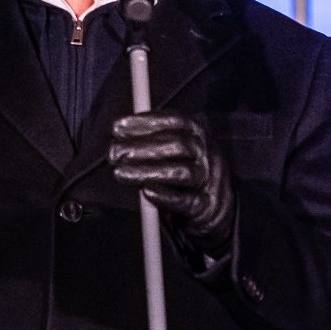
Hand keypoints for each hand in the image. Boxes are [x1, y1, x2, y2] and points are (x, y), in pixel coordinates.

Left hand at [107, 112, 235, 254]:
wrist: (216, 208)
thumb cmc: (187, 172)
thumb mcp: (177, 150)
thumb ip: (154, 139)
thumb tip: (121, 132)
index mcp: (198, 134)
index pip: (175, 121)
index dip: (145, 122)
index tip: (118, 128)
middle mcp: (206, 154)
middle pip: (178, 145)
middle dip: (141, 147)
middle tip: (114, 153)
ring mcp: (208, 180)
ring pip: (181, 173)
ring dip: (147, 172)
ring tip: (121, 173)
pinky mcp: (204, 206)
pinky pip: (185, 200)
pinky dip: (165, 196)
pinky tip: (146, 192)